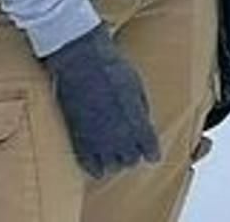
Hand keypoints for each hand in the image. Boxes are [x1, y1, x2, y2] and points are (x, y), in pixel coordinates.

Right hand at [41, 25, 159, 179]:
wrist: (81, 61)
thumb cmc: (111, 68)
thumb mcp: (137, 85)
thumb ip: (141, 109)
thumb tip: (143, 124)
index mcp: (137, 122)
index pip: (149, 149)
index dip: (151, 153)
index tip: (152, 155)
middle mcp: (118, 136)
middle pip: (130, 160)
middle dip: (133, 155)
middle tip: (132, 150)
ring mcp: (96, 140)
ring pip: (111, 166)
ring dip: (115, 161)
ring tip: (115, 156)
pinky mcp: (77, 139)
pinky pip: (89, 165)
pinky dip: (95, 168)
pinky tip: (98, 167)